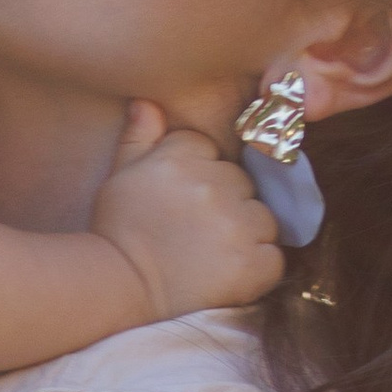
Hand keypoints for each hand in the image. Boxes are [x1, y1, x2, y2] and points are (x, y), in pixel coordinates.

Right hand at [90, 104, 287, 323]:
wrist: (119, 289)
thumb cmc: (118, 232)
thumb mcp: (120, 176)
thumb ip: (140, 137)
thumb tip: (148, 102)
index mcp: (182, 157)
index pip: (212, 151)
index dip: (200, 176)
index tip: (181, 202)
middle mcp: (212, 184)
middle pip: (243, 184)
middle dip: (227, 205)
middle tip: (197, 233)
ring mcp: (235, 224)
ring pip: (263, 219)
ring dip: (247, 236)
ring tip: (213, 256)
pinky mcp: (252, 262)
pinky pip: (273, 257)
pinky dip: (257, 269)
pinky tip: (227, 275)